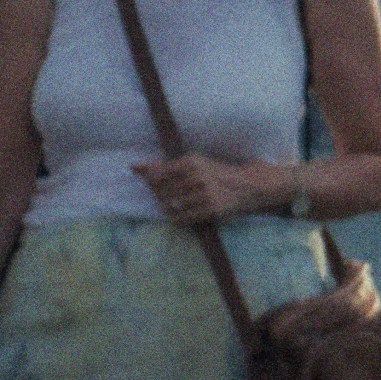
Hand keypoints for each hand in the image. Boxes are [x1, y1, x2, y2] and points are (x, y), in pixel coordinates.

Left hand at [135, 154, 283, 226]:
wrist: (248, 186)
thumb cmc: (214, 173)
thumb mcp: (192, 164)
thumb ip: (161, 166)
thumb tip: (132, 166)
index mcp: (192, 161)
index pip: (158, 176)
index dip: (154, 184)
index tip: (161, 185)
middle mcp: (199, 176)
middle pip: (163, 192)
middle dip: (161, 196)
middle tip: (171, 196)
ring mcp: (206, 193)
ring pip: (171, 206)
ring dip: (169, 208)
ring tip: (177, 204)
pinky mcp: (212, 209)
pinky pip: (183, 217)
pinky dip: (178, 218)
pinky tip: (182, 214)